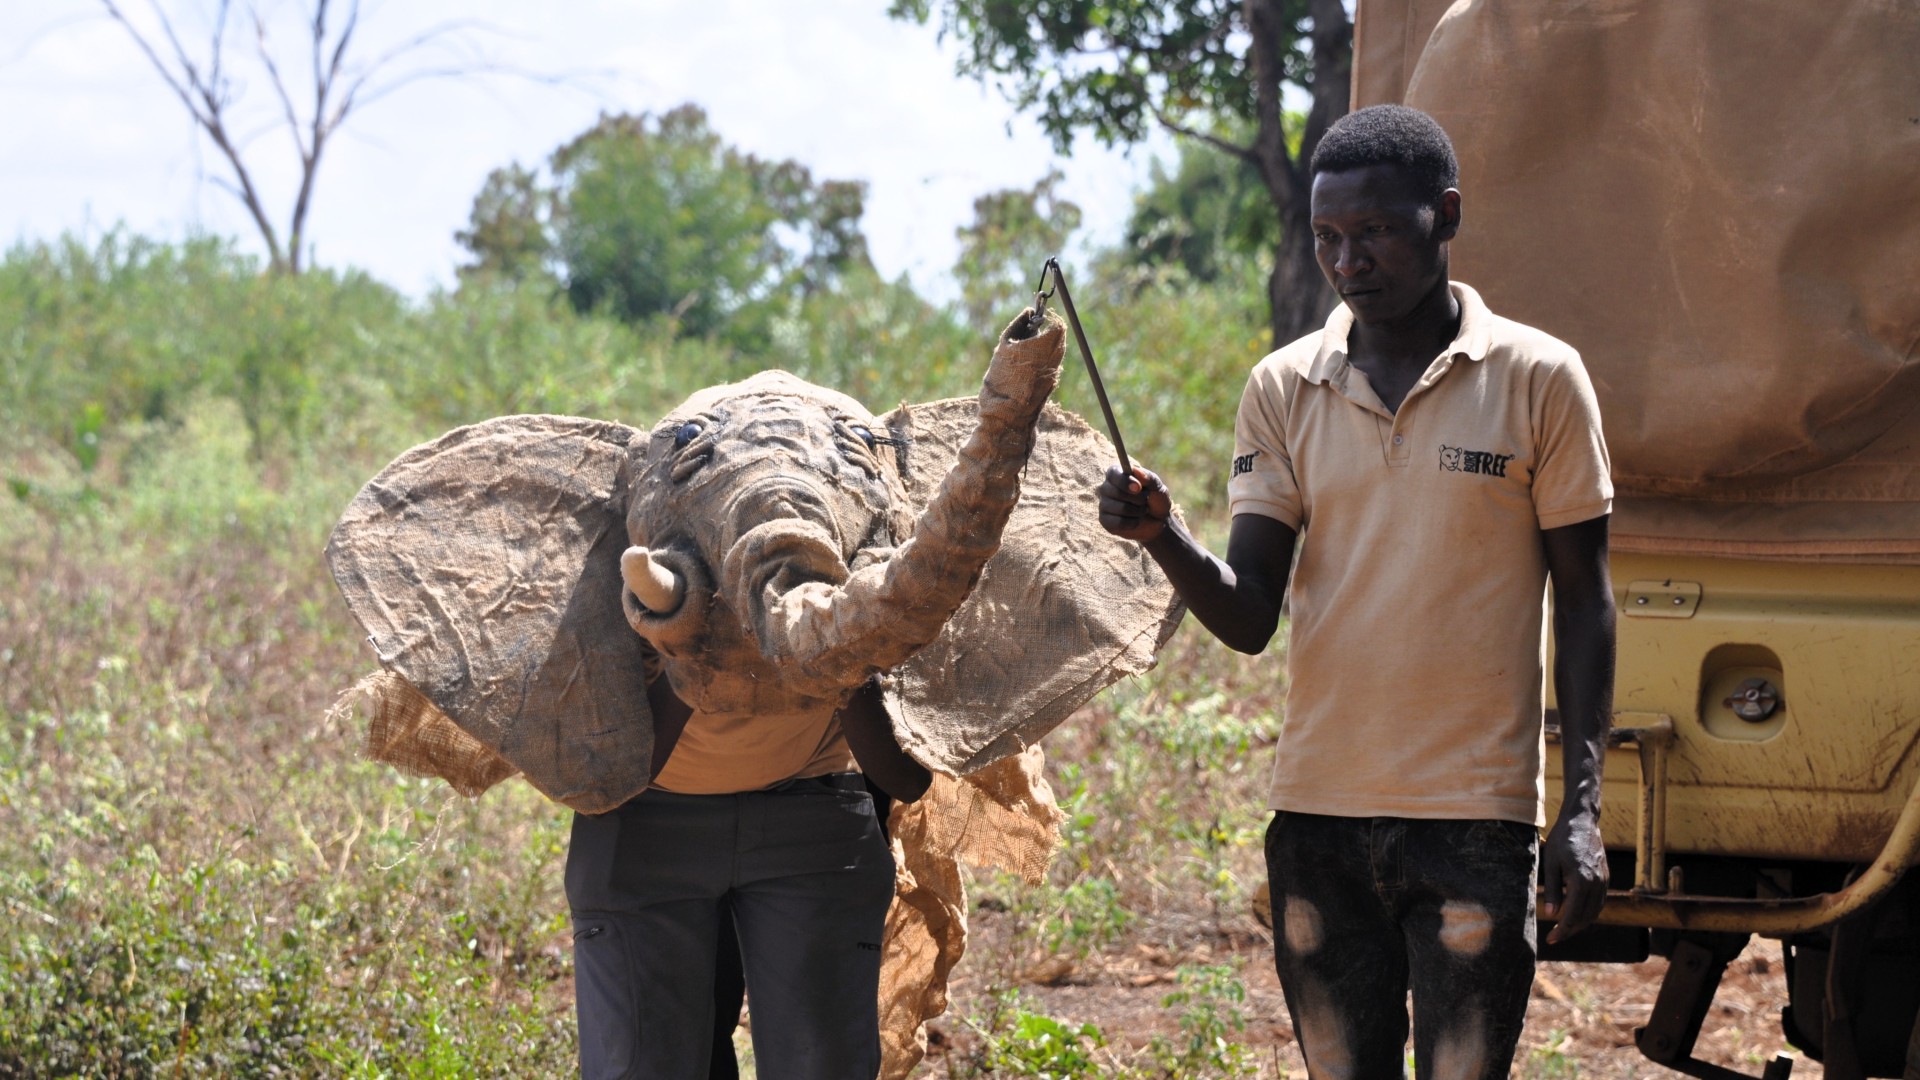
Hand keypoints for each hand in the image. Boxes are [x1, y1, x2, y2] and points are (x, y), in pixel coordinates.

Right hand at [1098, 465, 1172, 542]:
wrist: (1158, 521)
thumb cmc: (1155, 499)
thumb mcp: (1157, 487)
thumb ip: (1148, 477)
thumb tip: (1135, 470)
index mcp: (1117, 474)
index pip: (1113, 474)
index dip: (1125, 481)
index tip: (1138, 488)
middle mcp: (1106, 488)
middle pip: (1117, 492)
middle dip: (1137, 499)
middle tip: (1145, 500)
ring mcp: (1104, 505)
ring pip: (1120, 508)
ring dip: (1137, 511)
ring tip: (1142, 511)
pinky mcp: (1105, 521)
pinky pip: (1118, 523)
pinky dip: (1133, 522)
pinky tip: (1136, 521)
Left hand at [1540, 807, 1607, 942]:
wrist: (1582, 821)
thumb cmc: (1563, 840)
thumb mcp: (1550, 863)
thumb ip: (1551, 890)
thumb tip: (1551, 914)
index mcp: (1581, 881)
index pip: (1572, 916)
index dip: (1561, 931)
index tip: (1550, 940)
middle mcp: (1596, 884)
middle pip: (1585, 918)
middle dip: (1570, 931)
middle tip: (1555, 938)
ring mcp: (1604, 881)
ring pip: (1595, 912)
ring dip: (1581, 924)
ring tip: (1564, 929)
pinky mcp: (1606, 877)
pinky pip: (1600, 902)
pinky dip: (1589, 912)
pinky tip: (1577, 914)